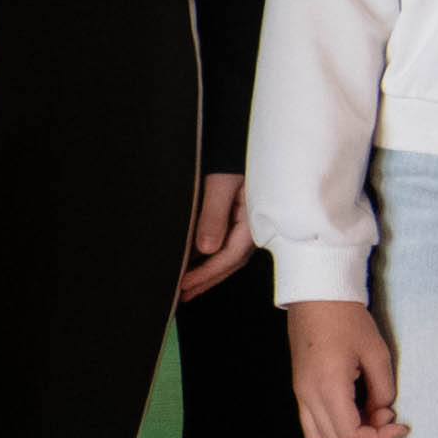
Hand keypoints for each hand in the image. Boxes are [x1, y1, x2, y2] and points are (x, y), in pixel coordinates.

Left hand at [176, 170, 254, 303]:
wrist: (243, 141)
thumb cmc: (234, 157)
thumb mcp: (220, 184)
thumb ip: (213, 215)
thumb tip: (205, 249)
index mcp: (254, 220)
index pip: (228, 256)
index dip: (205, 274)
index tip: (183, 286)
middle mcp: (255, 226)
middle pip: (230, 262)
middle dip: (206, 280)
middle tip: (182, 295)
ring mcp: (250, 224)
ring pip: (229, 256)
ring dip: (208, 272)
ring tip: (186, 288)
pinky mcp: (243, 219)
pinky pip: (228, 244)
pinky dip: (212, 257)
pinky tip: (196, 264)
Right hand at [287, 296, 406, 437]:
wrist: (316, 299)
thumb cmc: (348, 321)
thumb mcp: (377, 354)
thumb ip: (383, 390)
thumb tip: (382, 411)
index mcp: (329, 386)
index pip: (350, 433)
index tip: (398, 425)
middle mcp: (309, 394)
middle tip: (386, 416)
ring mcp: (301, 392)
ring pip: (319, 437)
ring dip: (346, 436)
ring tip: (369, 416)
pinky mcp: (300, 388)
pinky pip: (312, 422)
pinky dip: (334, 426)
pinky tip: (354, 410)